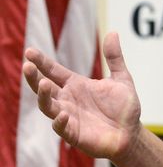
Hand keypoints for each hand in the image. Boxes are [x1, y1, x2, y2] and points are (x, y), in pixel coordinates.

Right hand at [23, 32, 142, 160]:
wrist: (131, 133)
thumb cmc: (124, 108)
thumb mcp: (121, 78)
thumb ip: (114, 58)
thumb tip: (113, 32)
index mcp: (76, 85)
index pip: (54, 71)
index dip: (42, 62)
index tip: (29, 51)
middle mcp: (68, 100)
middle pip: (43, 87)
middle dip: (34, 77)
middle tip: (27, 65)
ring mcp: (69, 117)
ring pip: (47, 106)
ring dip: (43, 96)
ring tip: (43, 84)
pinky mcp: (74, 134)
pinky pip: (61, 128)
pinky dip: (59, 122)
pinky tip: (62, 114)